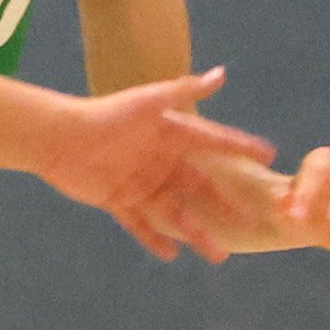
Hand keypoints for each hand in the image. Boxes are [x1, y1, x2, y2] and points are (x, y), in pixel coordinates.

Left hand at [47, 70, 275, 260]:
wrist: (60, 137)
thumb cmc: (106, 115)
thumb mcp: (149, 102)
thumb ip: (185, 91)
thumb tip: (223, 74)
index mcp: (171, 134)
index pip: (214, 142)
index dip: (240, 148)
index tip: (270, 157)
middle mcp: (161, 160)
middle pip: (201, 186)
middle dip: (227, 204)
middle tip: (254, 220)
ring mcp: (141, 183)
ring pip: (176, 212)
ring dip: (197, 233)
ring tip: (219, 253)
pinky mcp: (118, 200)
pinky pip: (141, 224)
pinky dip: (155, 240)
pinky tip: (173, 255)